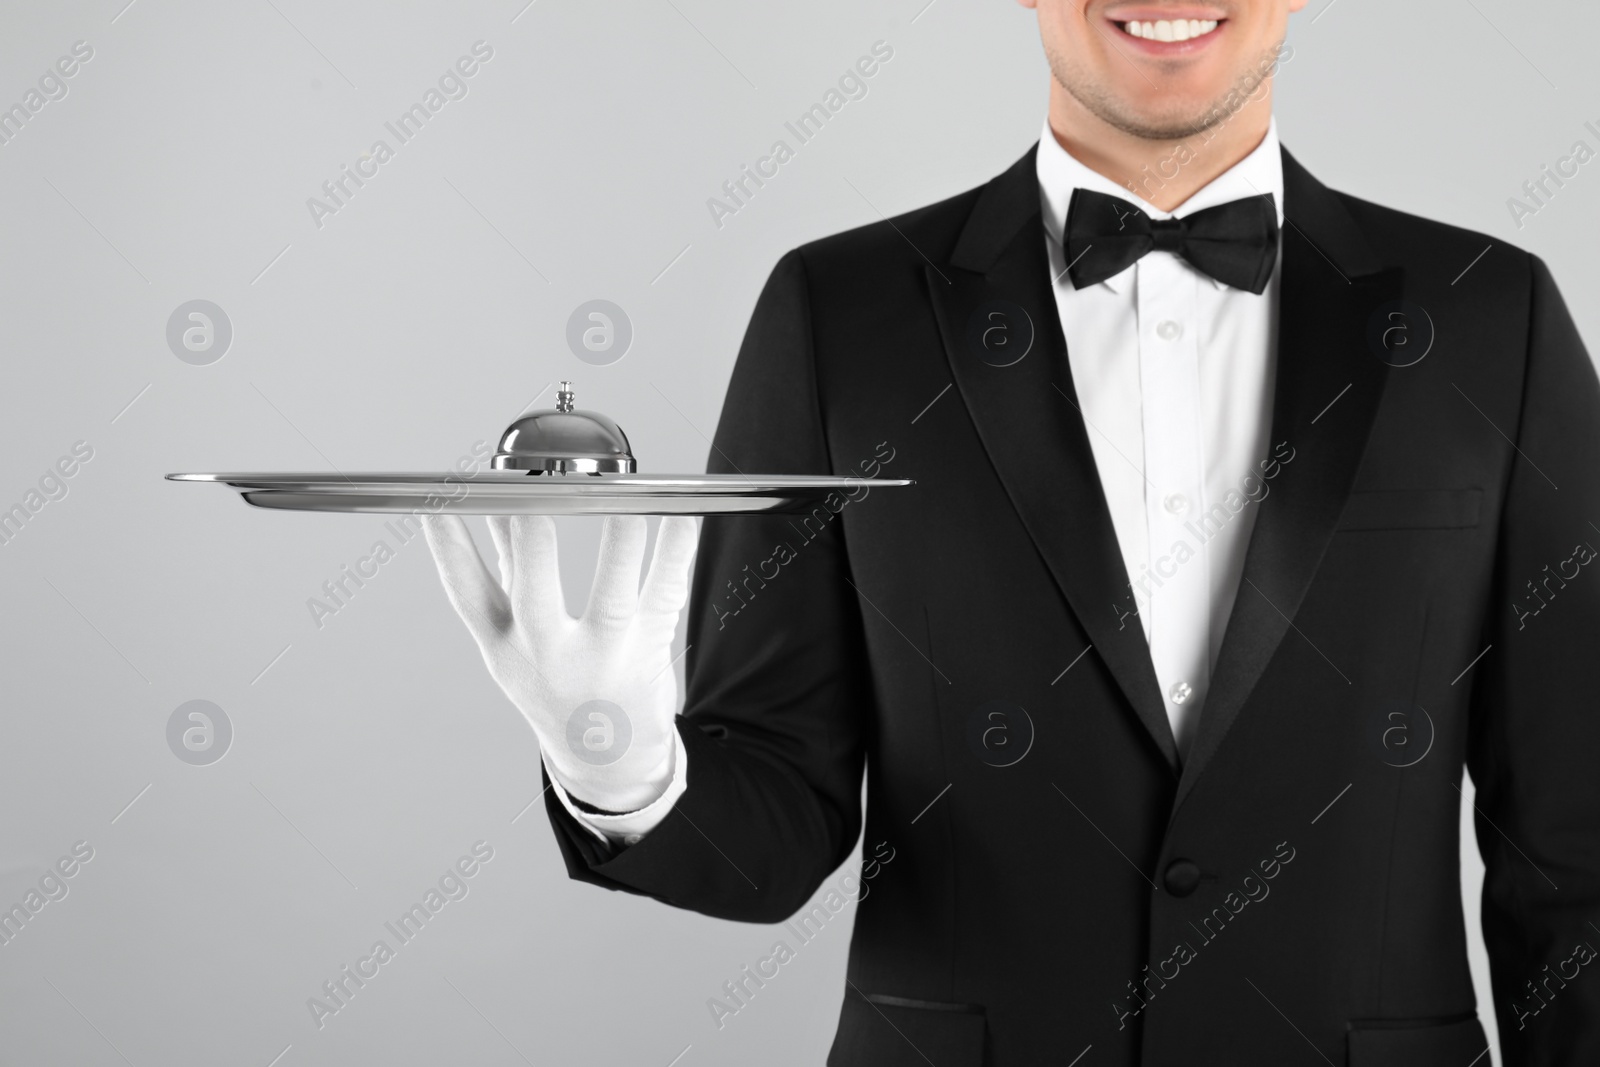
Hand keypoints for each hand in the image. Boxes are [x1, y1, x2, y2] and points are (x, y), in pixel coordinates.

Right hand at [421, 514, 697, 810]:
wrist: (605, 760)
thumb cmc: (558, 682)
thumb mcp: (517, 639)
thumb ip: (505, 569)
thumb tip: (494, 508)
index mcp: (505, 647)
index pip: (467, 595)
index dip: (448, 548)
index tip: (439, 501)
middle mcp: (547, 655)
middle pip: (535, 598)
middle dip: (533, 546)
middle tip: (536, 496)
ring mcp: (600, 659)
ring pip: (612, 600)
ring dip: (620, 545)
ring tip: (624, 499)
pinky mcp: (645, 656)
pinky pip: (665, 598)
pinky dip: (675, 556)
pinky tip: (681, 520)